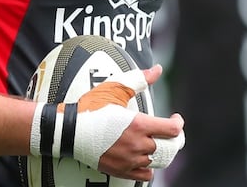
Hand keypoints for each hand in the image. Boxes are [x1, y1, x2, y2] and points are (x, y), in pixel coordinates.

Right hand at [30, 65, 184, 180]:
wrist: (68, 130)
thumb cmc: (90, 109)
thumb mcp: (115, 89)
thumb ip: (139, 80)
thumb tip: (156, 70)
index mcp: (138, 125)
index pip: (172, 130)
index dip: (178, 124)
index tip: (174, 118)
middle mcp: (136, 145)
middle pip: (169, 148)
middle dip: (174, 139)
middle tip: (172, 133)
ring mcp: (129, 160)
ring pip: (157, 161)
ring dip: (162, 152)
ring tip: (159, 143)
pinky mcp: (120, 170)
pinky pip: (144, 175)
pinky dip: (149, 167)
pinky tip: (146, 157)